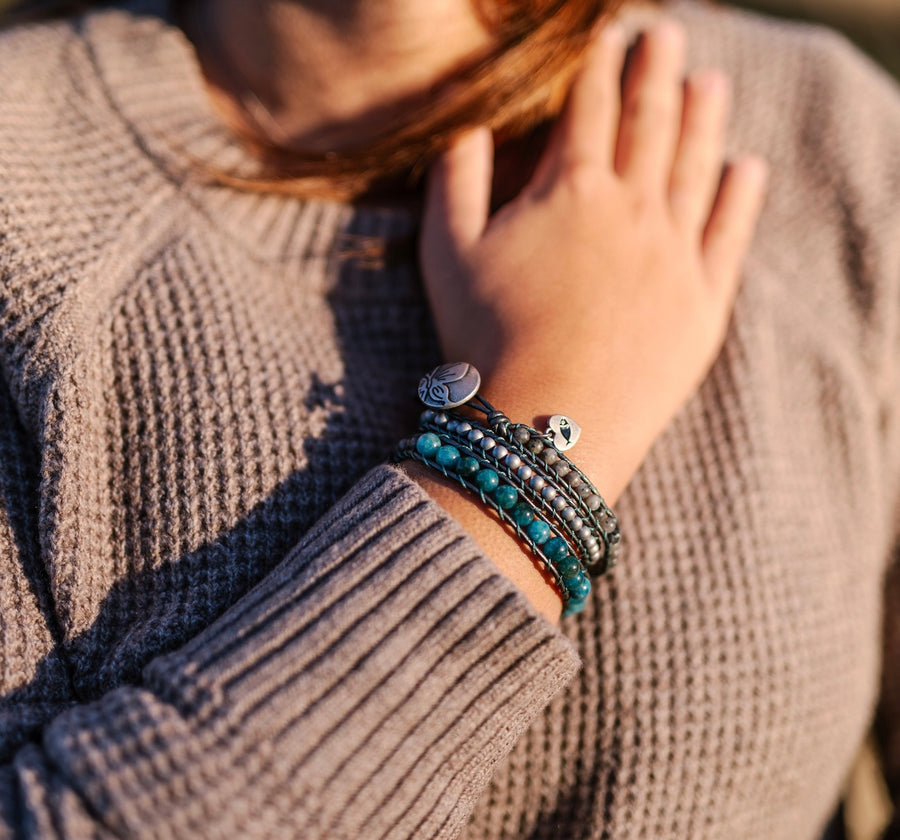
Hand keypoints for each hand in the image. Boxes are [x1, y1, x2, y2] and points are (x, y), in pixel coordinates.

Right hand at [420, 20, 767, 505]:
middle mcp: (632, 209)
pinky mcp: (703, 302)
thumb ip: (456, 180)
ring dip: (705, 117)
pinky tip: (746, 167)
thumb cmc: (484, 340)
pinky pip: (729, 234)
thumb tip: (469, 126)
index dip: (599, 66)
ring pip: (697, 167)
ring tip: (709, 81)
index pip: (589, 109)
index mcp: (568, 191)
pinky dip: (741, 195)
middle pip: (651, 122)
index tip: (610, 35)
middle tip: (669, 33)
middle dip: (657, 70)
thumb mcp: (445, 254)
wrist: (546, 425)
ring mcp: (675, 254)